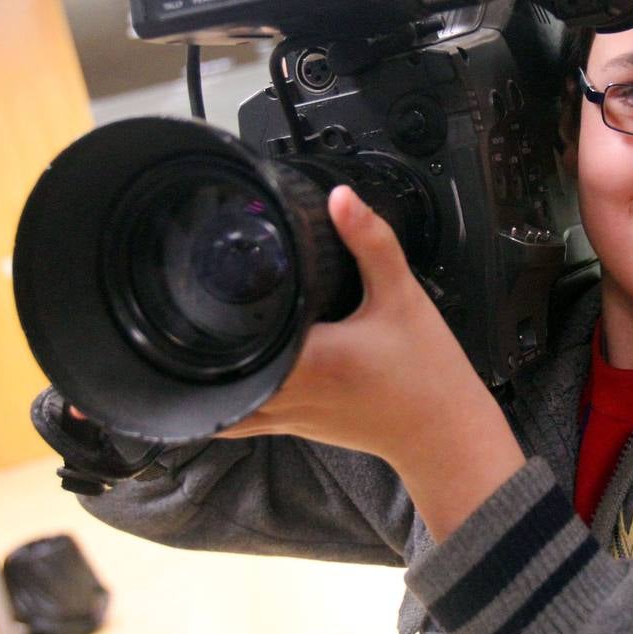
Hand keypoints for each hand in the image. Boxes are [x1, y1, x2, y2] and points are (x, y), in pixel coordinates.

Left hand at [218, 185, 525, 538]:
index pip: (234, 342)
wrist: (446, 434)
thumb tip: (340, 200)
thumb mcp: (402, 297)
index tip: (198, 285)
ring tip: (195, 340)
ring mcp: (288, 417)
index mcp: (309, 361)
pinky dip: (226, 396)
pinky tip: (227, 372)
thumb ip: (370, 242)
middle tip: (186, 302)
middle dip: (197, 343)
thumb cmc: (428, 373)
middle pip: (214, 375)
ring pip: (220, 405)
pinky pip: (242, 417)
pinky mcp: (296, 427)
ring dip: (205, 377)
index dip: (208, 315)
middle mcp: (289, 394)